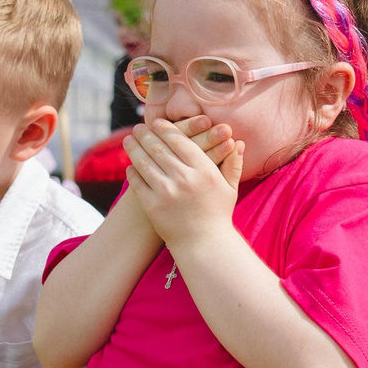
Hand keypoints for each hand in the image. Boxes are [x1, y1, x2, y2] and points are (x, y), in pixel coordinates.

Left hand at [124, 114, 242, 249]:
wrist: (204, 245)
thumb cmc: (218, 214)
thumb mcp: (230, 188)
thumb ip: (233, 163)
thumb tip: (238, 142)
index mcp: (204, 170)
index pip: (180, 141)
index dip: (165, 129)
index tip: (156, 122)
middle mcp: (184, 178)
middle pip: (159, 148)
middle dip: (146, 135)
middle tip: (138, 128)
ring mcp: (166, 192)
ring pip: (145, 162)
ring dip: (134, 149)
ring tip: (128, 141)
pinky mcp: (153, 206)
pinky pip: (138, 183)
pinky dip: (132, 172)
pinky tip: (130, 165)